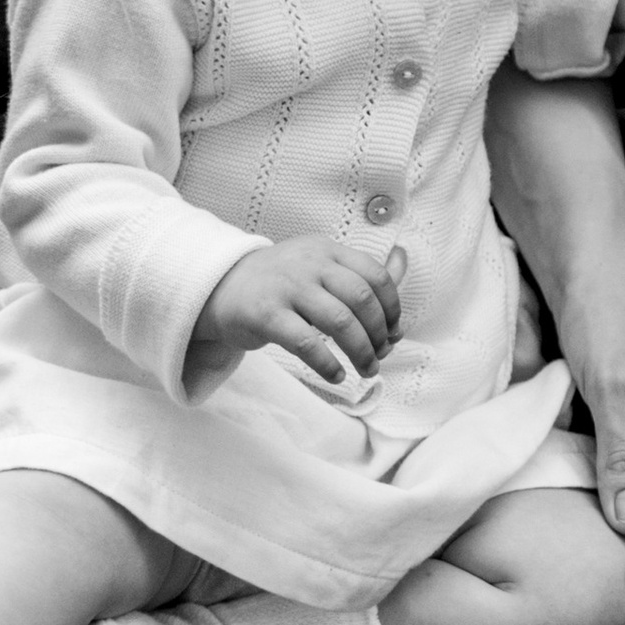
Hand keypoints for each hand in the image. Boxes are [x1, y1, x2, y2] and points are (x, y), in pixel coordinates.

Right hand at [193, 235, 405, 379]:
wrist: (221, 287)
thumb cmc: (281, 282)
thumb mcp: (319, 264)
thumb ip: (359, 270)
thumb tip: (403, 259)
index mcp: (327, 250)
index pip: (375, 275)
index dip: (392, 307)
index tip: (392, 331)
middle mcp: (309, 263)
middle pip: (361, 299)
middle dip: (378, 334)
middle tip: (379, 356)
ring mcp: (287, 287)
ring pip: (339, 322)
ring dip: (361, 352)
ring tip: (365, 370)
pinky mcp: (266, 314)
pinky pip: (307, 343)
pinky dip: (328, 364)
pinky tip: (336, 375)